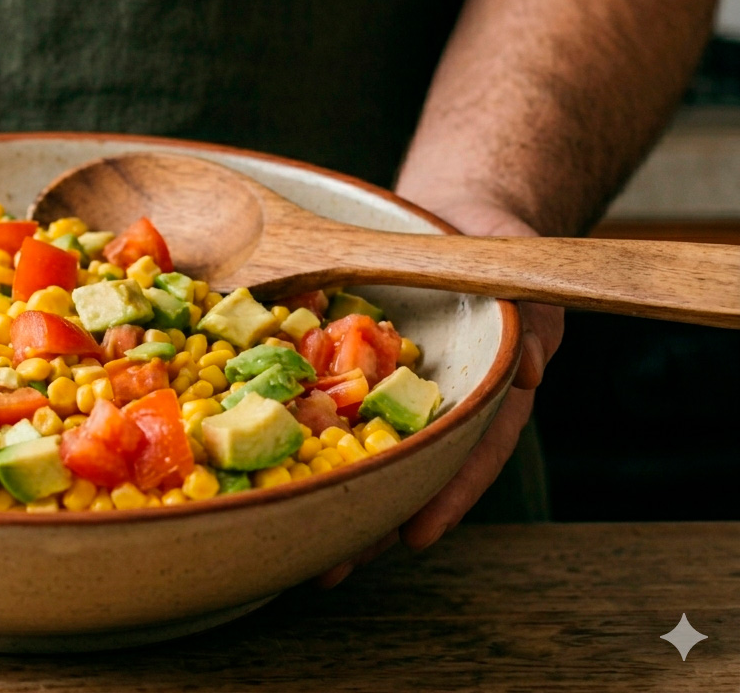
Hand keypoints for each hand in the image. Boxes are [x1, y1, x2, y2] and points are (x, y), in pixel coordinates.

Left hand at [317, 201, 564, 586]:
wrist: (450, 220)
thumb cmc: (494, 252)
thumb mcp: (522, 277)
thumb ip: (533, 321)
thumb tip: (530, 368)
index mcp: (475, 390)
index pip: (470, 449)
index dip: (446, 494)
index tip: (418, 535)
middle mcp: (423, 399)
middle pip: (399, 467)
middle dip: (365, 520)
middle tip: (330, 570)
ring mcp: (376, 384)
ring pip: (350, 445)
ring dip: (321, 492)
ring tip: (285, 546)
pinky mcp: (332, 360)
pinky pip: (303, 393)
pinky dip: (283, 429)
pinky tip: (256, 466)